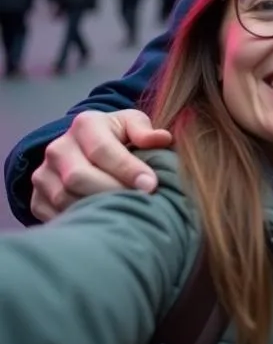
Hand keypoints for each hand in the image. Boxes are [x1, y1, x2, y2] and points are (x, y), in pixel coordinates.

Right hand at [29, 110, 172, 222]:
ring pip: (66, 199)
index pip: (102, 150)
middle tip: (140, 202)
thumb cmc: (119, 135)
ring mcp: (43, 174)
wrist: (86, 147)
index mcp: (85, 124)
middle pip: (79, 177)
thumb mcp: (133, 123)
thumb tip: (163, 138)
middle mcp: (58, 148)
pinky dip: (79, 220)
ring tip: (125, 211)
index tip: (151, 185)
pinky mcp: (37, 198)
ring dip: (97, 208)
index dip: (127, 169)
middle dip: (112, 191)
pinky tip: (104, 220)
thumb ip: (145, 130)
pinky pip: (55, 215)